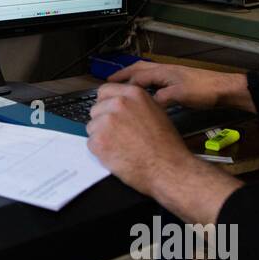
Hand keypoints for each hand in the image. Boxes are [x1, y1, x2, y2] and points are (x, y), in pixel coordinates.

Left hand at [87, 83, 242, 224]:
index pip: (104, 91)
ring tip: (120, 146)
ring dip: (101, 136)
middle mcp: (118, 104)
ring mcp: (106, 122)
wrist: (167, 168)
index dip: (106, 104)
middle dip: (103, 121)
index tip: (108, 112)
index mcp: (133, 94)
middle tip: (118, 135)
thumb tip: (121, 104)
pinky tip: (116, 154)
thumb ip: (135, 104)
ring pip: (92, 127)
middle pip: (96, 109)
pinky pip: (91, 143)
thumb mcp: (156, 112)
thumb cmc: (166, 146)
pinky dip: (100, 151)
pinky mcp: (99, 140)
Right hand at [107, 62, 253, 112]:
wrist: (223, 89)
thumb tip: (147, 104)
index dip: (122, 83)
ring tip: (123, 84)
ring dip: (133, 77)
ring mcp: (171, 75)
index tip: (109, 89)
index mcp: (162, 72)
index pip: (137, 76)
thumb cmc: (204, 90)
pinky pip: (154, 80)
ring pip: (146, 73)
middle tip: (110, 81)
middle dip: (123, 74)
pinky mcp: (177, 81)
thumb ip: (162, 98)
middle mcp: (164, 70)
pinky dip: (144, 83)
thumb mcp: (180, 95)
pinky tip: (145, 91)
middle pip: (138, 69)